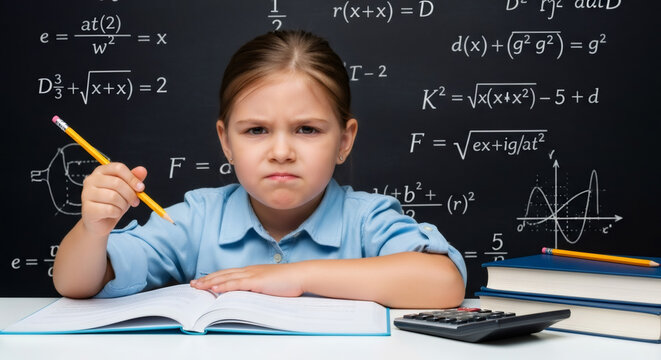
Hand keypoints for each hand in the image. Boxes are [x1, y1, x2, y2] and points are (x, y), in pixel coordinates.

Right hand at [81, 162, 147, 235]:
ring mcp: (86, 194)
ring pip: (113, 197)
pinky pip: (109, 209)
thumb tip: (142, 170)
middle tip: (135, 202)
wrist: (101, 223)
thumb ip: (134, 179)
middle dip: (130, 194)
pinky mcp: (87, 208)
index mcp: (100, 171)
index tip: (141, 188)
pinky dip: (117, 213)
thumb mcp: (127, 190)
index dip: (132, 178)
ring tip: (121, 208)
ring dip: (123, 205)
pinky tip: (114, 213)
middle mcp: (90, 180)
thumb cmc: (114, 203)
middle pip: (117, 183)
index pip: (118, 168)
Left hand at [190, 263, 304, 296]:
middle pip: (223, 274)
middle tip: (193, 284)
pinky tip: (215, 289)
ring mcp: (252, 275)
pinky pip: (236, 284)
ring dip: (210, 282)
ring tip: (198, 286)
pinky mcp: (256, 281)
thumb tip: (248, 295)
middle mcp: (249, 270)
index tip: (203, 281)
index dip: (214, 277)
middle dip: (207, 279)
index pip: (228, 273)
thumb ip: (258, 288)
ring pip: (226, 278)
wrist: (300, 275)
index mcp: (252, 271)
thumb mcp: (269, 284)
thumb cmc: (289, 281)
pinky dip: (224, 286)